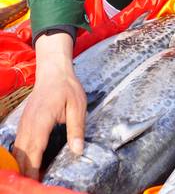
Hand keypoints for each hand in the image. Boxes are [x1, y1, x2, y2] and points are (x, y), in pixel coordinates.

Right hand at [13, 33, 86, 178]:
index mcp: (41, 120)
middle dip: (26, 173)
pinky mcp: (25, 123)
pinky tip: (31, 165)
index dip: (33, 170)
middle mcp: (28, 124)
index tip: (36, 184)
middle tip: (36, 186)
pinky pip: (19, 144)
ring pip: (18, 151)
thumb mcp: (78, 106)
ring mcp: (24, 123)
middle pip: (22, 155)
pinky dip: (23, 156)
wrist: (54, 71)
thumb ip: (76, 129)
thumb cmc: (67, 87)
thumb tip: (77, 151)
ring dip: (24, 166)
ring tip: (34, 180)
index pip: (33, 151)